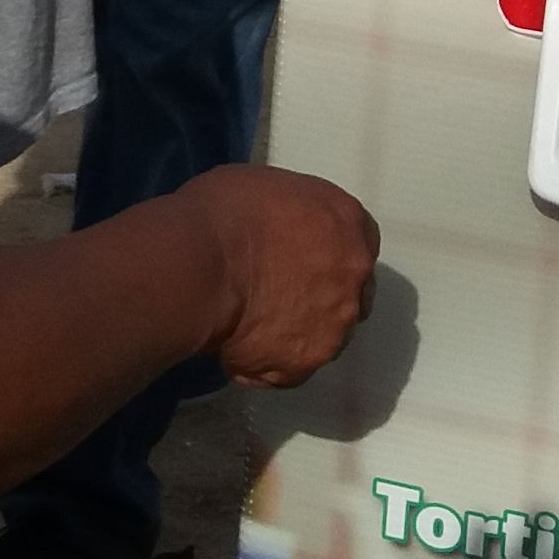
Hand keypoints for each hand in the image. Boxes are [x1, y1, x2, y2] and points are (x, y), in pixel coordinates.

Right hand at [184, 163, 380, 386]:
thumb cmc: (223, 211)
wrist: (200, 264)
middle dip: (322, 296)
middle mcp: (355, 275)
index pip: (358, 242)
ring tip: (253, 328)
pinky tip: (236, 350)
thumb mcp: (265, 188)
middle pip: (351, 293)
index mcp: (348, 222)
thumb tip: (275, 233)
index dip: (330, 253)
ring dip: (298, 333)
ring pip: (326, 336)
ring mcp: (336, 324)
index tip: (303, 259)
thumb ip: (288, 216)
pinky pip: (291, 370)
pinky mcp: (306, 363)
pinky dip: (269, 365)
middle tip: (279, 295)